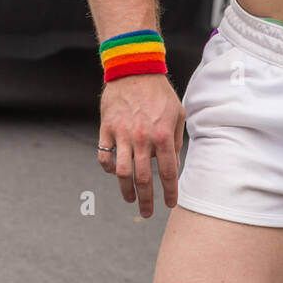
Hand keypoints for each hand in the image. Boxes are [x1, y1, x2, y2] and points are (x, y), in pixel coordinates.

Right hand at [98, 73, 185, 217]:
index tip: (170, 205)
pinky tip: (114, 173)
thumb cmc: (159, 92)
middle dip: (147, 200)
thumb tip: (173, 162)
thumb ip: (176, 139)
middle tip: (147, 213)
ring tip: (130, 199)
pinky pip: (104, 156)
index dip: (170, 192)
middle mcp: (143, 138)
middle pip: (144, 179)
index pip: (168, 172)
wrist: (134, 69)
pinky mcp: (106, 129)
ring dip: (126, 190)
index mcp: (163, 135)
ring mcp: (122, 134)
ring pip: (122, 173)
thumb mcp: (178, 113)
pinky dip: (108, 169)